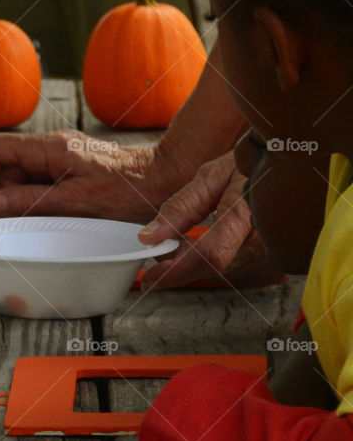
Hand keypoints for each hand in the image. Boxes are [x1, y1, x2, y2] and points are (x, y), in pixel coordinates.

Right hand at [0, 130, 163, 220]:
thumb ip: (29, 200)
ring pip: (22, 173)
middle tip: (14, 216)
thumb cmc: (126, 191)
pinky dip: (38, 196)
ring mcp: (60, 155)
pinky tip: (52, 212)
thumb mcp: (73, 201)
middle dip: (3, 190)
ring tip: (40, 216)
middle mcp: (52, 145)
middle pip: (6, 163)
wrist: (162, 181)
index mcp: (49, 147)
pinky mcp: (69, 166)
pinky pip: (40, 179)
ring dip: (22, 196)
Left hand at [137, 151, 284, 288]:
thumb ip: (181, 207)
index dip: (177, 270)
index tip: (149, 279)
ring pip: (223, 270)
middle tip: (161, 247)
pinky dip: (215, 258)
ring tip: (185, 238)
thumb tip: (149, 237)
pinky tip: (208, 241)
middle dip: (181, 262)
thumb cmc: (253, 162)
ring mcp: (278, 252)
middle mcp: (269, 237)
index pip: (212, 254)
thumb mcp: (212, 176)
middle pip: (214, 265)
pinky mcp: (281, 261)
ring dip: (197, 260)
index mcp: (249, 211)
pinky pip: (237, 269)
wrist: (292, 164)